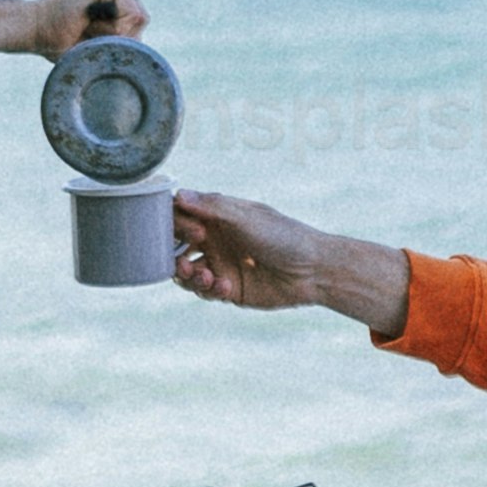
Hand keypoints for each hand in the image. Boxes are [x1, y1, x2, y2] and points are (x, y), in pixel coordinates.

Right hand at [0, 0, 147, 58]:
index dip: (118, 39)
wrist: (31, 29)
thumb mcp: (97, 40)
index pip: (137, 20)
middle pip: (141, 19)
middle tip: (85, 31)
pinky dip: (112, 28)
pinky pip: (131, 13)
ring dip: (113, 34)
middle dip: (118, 37)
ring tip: (84, 26)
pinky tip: (86, 21)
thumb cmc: (58, 41)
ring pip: (137, 17)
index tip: (87, 34)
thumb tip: (147, 57)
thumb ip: (119, 38)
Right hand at [171, 188, 411, 341]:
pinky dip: (208, 291)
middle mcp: (215, 240)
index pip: (180, 216)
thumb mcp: (246, 218)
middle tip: (185, 262)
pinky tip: (225, 287)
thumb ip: (213, 207)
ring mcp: (220, 265)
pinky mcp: (227, 289)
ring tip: (205, 278)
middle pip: (175, 247)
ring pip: (185, 273)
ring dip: (188, 276)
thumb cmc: (284, 236)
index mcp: (217, 217)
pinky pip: (204, 292)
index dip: (176, 224)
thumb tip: (178, 194)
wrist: (313, 271)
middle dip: (173, 256)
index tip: (194, 232)